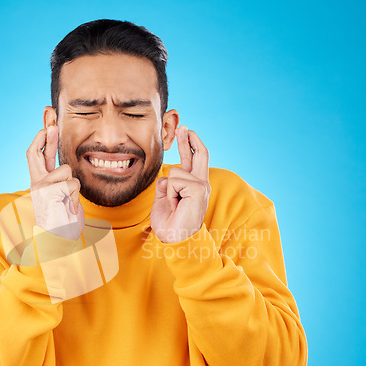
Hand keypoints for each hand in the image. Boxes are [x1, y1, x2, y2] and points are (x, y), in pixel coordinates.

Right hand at [27, 125, 84, 239]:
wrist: (59, 242)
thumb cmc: (63, 221)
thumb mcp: (63, 196)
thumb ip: (62, 179)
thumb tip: (66, 165)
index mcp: (39, 182)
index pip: (36, 155)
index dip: (41, 138)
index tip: (49, 124)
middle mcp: (36, 184)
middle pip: (36, 153)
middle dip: (46, 136)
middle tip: (53, 125)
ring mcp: (40, 188)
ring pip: (66, 172)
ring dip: (73, 186)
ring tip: (68, 203)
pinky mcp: (48, 193)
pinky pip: (71, 184)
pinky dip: (75, 196)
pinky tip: (69, 208)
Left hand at [150, 125, 210, 242]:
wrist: (174, 239)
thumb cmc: (169, 224)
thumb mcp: (163, 199)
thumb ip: (166, 185)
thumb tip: (165, 176)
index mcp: (193, 186)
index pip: (193, 160)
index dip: (189, 145)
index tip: (185, 132)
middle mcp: (201, 184)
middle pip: (198, 154)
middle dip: (188, 139)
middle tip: (183, 126)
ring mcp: (202, 186)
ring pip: (175, 171)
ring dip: (167, 190)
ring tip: (173, 204)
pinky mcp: (199, 189)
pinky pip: (174, 180)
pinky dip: (169, 193)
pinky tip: (176, 204)